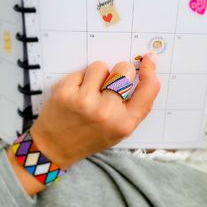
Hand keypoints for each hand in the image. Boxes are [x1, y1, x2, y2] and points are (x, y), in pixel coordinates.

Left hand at [30, 52, 159, 168]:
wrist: (55, 147)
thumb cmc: (90, 136)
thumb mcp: (119, 130)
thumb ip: (133, 106)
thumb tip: (141, 74)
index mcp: (124, 123)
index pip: (148, 89)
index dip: (150, 71)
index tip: (148, 60)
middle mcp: (106, 112)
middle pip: (124, 69)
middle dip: (119, 72)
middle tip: (108, 86)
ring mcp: (85, 101)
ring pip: (100, 66)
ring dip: (96, 76)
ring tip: (88, 92)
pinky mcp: (65, 91)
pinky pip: (81, 70)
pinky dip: (80, 79)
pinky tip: (74, 94)